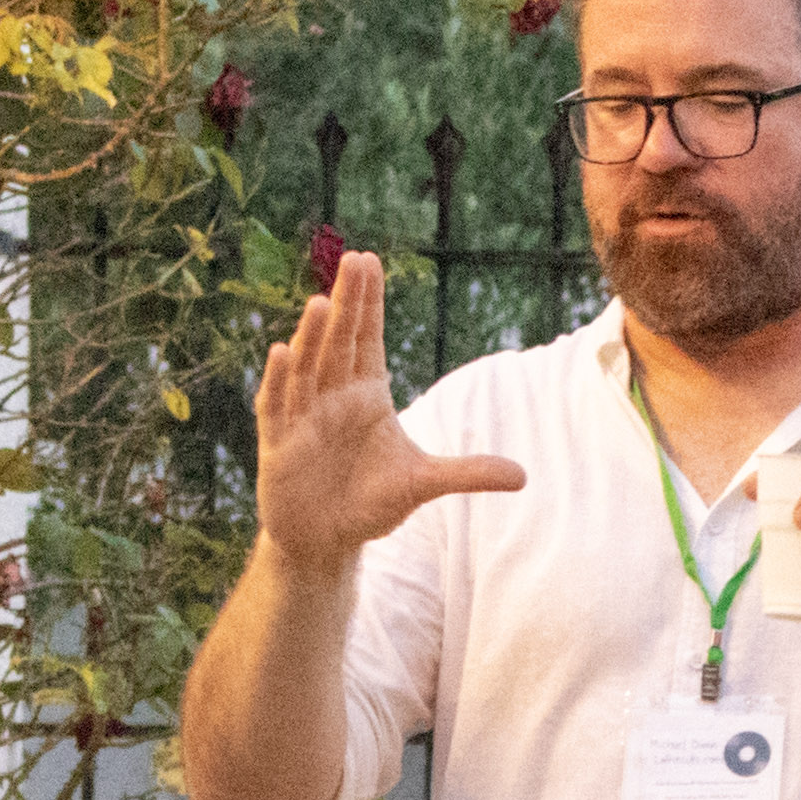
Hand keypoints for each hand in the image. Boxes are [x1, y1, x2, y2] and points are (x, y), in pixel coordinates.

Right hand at [252, 250, 523, 582]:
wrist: (325, 540)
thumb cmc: (369, 502)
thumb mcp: (421, 484)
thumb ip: (467, 473)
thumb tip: (523, 476)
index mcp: (366, 395)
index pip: (368, 339)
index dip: (369, 302)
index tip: (371, 261)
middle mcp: (332, 397)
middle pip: (340, 342)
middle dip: (346, 303)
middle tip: (355, 260)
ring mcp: (303, 418)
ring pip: (307, 368)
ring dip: (312, 336)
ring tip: (320, 303)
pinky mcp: (279, 445)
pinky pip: (277, 406)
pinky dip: (279, 381)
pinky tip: (281, 352)